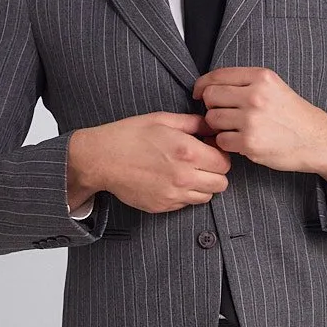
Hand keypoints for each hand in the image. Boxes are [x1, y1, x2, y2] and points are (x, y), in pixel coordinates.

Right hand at [67, 112, 230, 213]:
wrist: (101, 159)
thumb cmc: (129, 135)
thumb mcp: (162, 119)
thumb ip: (192, 122)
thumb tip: (211, 125)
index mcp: (188, 152)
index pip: (225, 163)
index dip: (220, 155)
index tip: (210, 150)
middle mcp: (184, 177)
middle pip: (221, 183)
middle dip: (215, 172)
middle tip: (202, 163)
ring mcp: (173, 195)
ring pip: (207, 197)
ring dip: (202, 185)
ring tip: (186, 172)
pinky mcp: (163, 206)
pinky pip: (187, 204)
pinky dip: (185, 194)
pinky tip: (171, 181)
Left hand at [193, 68, 326, 195]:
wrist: (316, 139)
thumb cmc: (293, 115)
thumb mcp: (274, 87)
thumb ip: (245, 84)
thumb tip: (208, 89)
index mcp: (261, 77)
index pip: (217, 76)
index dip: (202, 85)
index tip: (199, 93)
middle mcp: (255, 95)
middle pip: (210, 97)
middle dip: (211, 107)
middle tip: (222, 115)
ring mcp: (252, 119)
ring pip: (212, 119)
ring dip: (218, 126)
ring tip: (233, 129)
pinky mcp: (250, 142)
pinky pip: (221, 140)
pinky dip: (226, 143)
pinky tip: (240, 142)